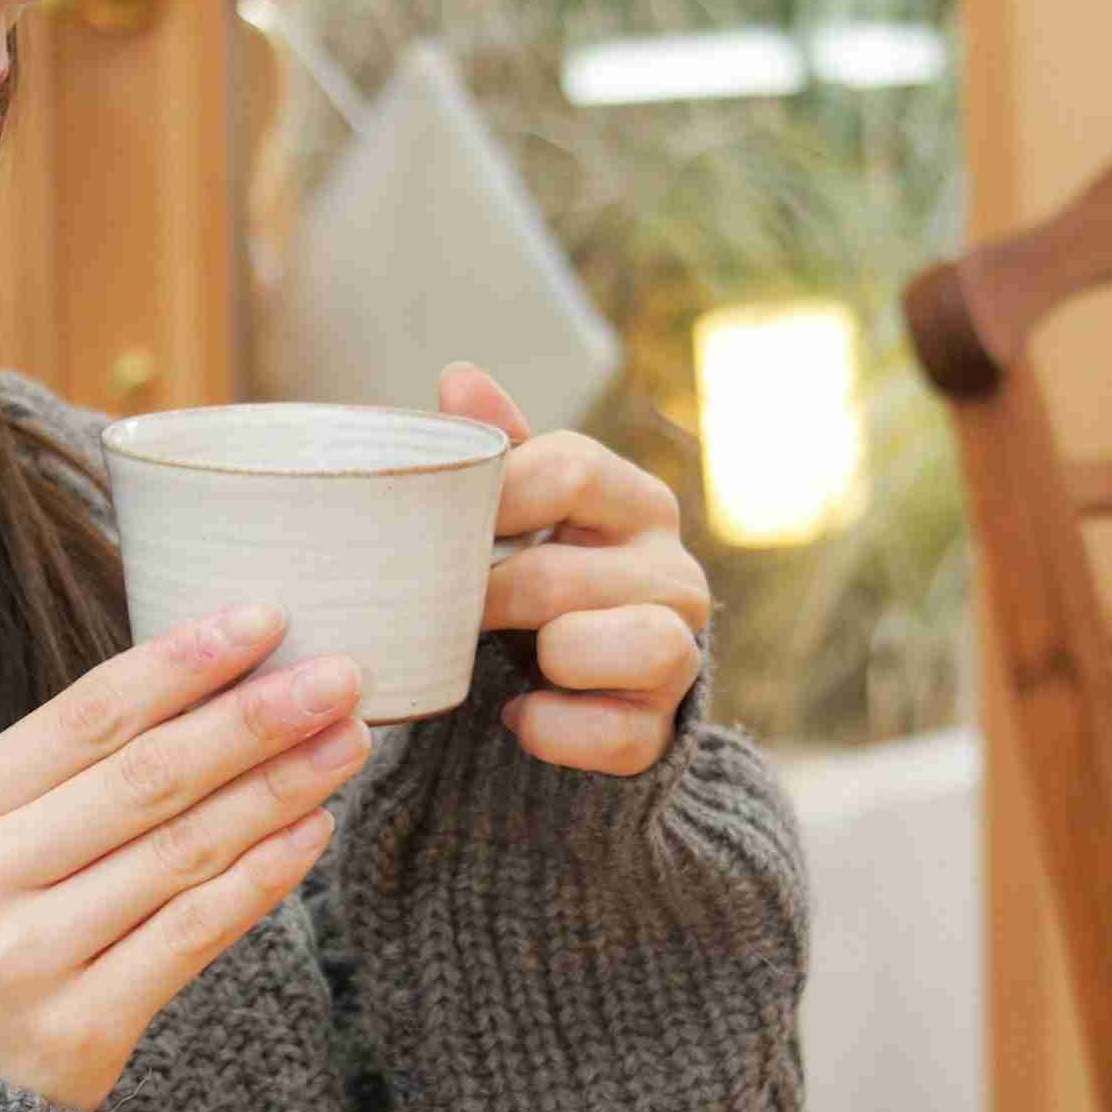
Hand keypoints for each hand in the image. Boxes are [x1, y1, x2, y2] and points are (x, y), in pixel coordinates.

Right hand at [0, 611, 372, 1111]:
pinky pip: (192, 936)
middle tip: (341, 674)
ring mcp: (28, 958)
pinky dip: (260, 881)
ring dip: (279, 789)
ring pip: (184, 850)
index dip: (185, 663)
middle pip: (148, 775)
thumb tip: (189, 701)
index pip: (86, 715)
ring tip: (345, 744)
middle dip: (256, 716)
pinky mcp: (78, 1032)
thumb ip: (39, 787)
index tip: (264, 621)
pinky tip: (311, 836)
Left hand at [442, 362, 711, 777]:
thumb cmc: (546, 577)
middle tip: (440, 610)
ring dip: (540, 657)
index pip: (566, 469)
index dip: (491, 497)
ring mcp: (678, 652)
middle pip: (556, 575)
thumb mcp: (527, 510)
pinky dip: (551, 728)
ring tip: (505, 658)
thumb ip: (500, 450)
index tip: (433, 526)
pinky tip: (521, 714)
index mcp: (637, 502)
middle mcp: (674, 572)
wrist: (592, 690)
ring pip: (608, 648)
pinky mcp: (661, 729)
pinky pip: (607, 733)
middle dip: (484, 600)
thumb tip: (458, 378)